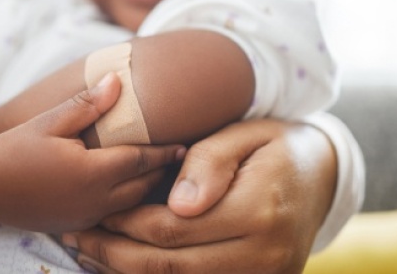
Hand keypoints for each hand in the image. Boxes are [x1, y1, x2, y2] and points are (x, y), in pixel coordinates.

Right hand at [0, 73, 186, 231]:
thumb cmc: (15, 149)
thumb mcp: (50, 121)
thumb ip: (87, 105)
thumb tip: (117, 81)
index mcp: (91, 173)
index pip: (141, 161)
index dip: (164, 151)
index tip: (184, 143)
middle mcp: (94, 201)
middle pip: (142, 186)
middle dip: (161, 171)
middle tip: (179, 156)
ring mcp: (85, 217)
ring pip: (130, 204)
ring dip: (146, 187)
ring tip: (159, 170)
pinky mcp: (75, 226)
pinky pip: (113, 215)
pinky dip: (127, 201)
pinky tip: (127, 187)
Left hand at [62, 119, 336, 273]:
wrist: (321, 174)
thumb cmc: (273, 145)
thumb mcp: (244, 135)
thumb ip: (210, 164)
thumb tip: (178, 205)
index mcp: (259, 211)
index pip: (173, 230)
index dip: (126, 224)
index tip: (94, 211)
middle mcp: (266, 255)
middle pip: (171, 267)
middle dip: (114, 256)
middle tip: (75, 239)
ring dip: (128, 273)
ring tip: (88, 255)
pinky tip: (127, 265)